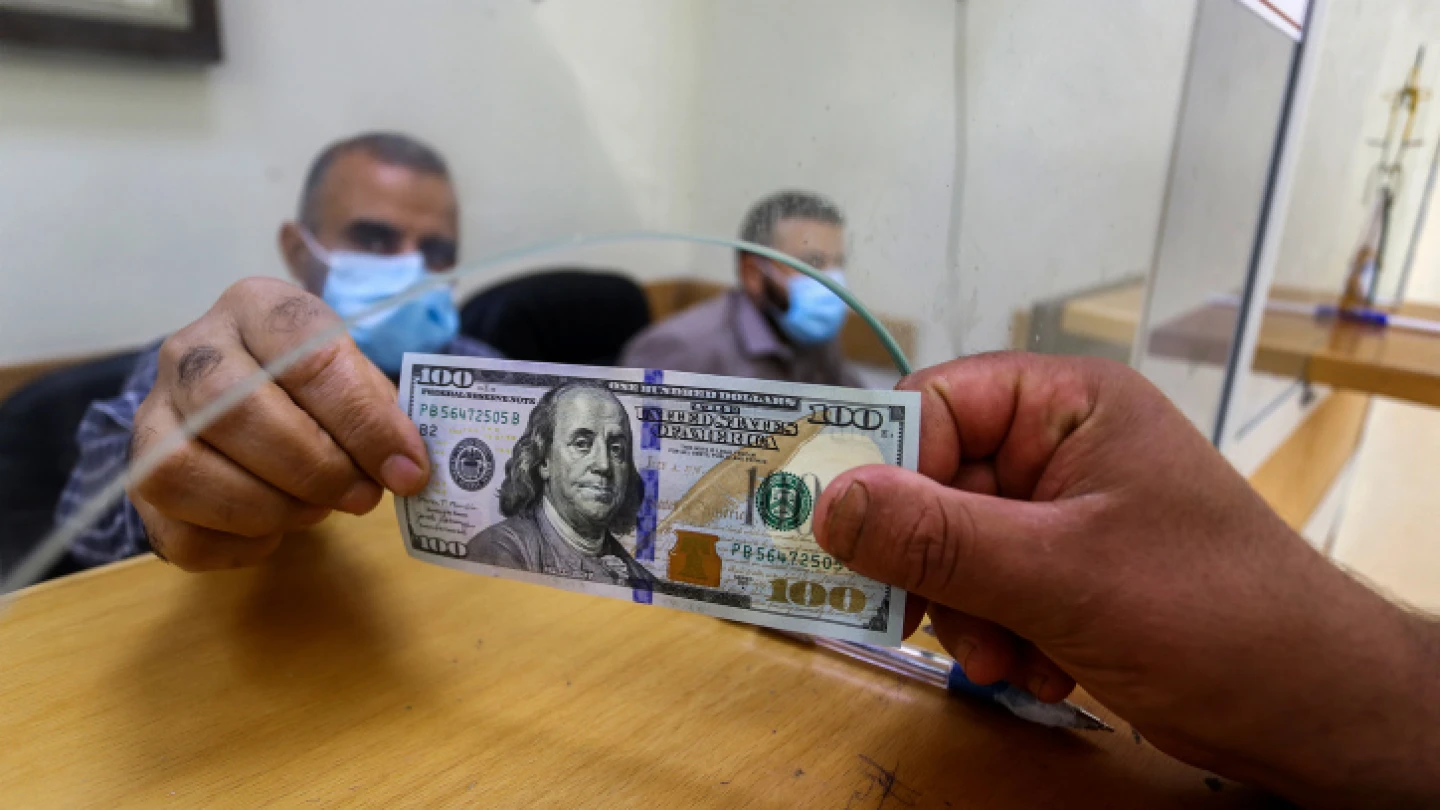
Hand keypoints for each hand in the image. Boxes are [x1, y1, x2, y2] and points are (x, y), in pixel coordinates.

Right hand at [128, 277, 429, 569]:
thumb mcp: (353, 373)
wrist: (244, 394)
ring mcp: (151, 416)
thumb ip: (379, 410)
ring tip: (317, 510)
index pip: (303, 354)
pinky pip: (175, 530)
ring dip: (268, 506)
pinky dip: (236, 543)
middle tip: (362, 496)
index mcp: (254, 307)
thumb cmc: (313, 386)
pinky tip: (273, 532)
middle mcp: (189, 351)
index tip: (406, 468)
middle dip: (313, 466)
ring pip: (184, 469)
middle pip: (233, 408)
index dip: (361, 420)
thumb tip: (405, 467)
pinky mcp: (137, 481)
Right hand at [814, 352, 1438, 807]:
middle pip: (932, 484)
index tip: (839, 533)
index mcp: (1067, 404)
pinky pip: (985, 589)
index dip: (882, 469)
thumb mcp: (1061, 573)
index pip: (935, 407)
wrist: (1313, 709)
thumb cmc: (1217, 614)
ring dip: (964, 613)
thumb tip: (829, 503)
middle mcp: (1060, 447)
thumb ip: (938, 537)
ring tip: (1005, 657)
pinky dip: (995, 634)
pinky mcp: (1066, 572)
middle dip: (930, 564)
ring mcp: (1063, 512)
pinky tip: (1035, 668)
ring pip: (951, 548)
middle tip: (921, 617)